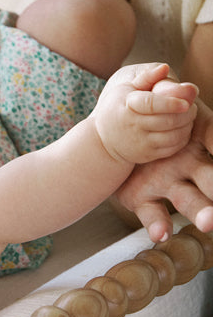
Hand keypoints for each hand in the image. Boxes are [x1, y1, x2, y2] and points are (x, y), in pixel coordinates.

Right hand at [95, 63, 197, 164]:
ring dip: (187, 125)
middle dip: (186, 113)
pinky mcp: (148, 154)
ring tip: (188, 116)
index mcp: (128, 106)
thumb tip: (166, 66)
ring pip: (173, 136)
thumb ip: (147, 77)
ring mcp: (141, 142)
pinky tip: (183, 128)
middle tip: (192, 105)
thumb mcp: (126, 89)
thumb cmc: (119, 108)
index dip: (170, 103)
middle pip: (167, 120)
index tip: (186, 102)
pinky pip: (172, 147)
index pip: (151, 104)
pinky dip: (183, 137)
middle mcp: (133, 125)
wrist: (104, 141)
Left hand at [116, 93, 212, 242]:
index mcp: (196, 139)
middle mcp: (189, 165)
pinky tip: (160, 234)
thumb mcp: (149, 95)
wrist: (113, 135)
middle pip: (212, 178)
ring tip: (209, 224)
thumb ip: (163, 90)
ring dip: (203, 213)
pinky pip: (152, 213)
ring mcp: (168, 184)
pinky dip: (157, 224)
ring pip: (191, 201)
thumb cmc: (143, 110)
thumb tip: (179, 82)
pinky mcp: (143, 197)